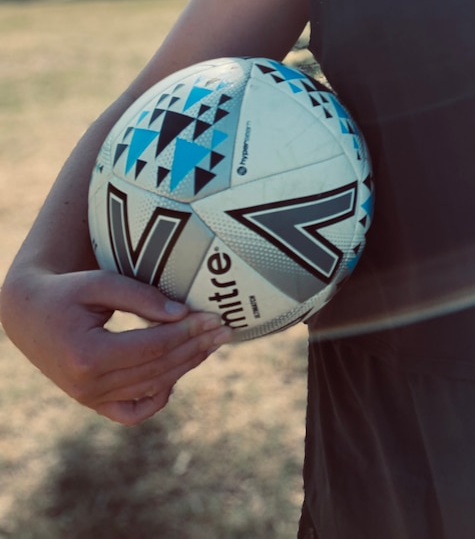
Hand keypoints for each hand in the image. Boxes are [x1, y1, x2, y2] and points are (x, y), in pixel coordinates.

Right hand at [0, 268, 230, 423]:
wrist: (29, 315)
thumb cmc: (66, 292)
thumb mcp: (100, 283)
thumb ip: (140, 297)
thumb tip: (182, 313)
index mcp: (88, 355)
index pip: (151, 347)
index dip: (186, 333)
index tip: (214, 317)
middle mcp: (88, 385)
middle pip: (157, 370)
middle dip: (194, 348)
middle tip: (224, 329)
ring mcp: (90, 399)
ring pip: (151, 389)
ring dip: (185, 367)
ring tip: (211, 345)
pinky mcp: (92, 403)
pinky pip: (132, 413)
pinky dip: (157, 398)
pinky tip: (176, 375)